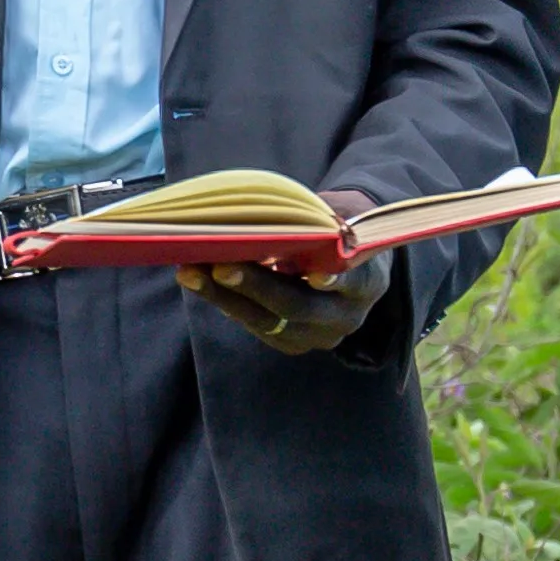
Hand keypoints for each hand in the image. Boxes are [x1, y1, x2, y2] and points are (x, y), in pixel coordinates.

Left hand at [182, 190, 390, 355]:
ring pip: (270, 323)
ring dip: (225, 298)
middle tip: (220, 267)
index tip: (316, 277)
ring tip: (190, 273)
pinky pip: (256, 326)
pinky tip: (198, 281)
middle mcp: (347, 316)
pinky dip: (225, 302)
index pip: (353, 282)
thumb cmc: (337, 226)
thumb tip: (274, 221)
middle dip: (257, 287)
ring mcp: (319, 335)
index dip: (336, 281)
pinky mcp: (292, 343)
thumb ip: (317, 224)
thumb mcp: (338, 217)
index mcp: (368, 281)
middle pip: (300, 307)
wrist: (346, 257)